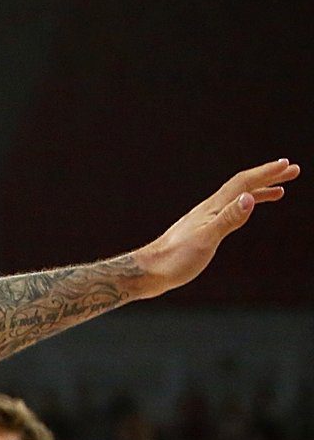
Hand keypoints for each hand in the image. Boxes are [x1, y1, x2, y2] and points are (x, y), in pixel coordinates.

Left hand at [133, 159, 297, 297]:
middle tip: (293, 170)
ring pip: (235, 199)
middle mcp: (207, 210)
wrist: (146, 273)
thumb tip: (249, 197)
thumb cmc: (174, 260)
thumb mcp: (206, 239)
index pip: (243, 183)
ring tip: (278, 192)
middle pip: (241, 187)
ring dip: (258, 192)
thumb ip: (228, 219)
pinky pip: (226, 213)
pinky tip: (242, 215)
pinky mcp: (198, 232)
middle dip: (268, 177)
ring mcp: (202, 220)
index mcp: (212, 208)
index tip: (289, 165)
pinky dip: (241, 209)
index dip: (267, 173)